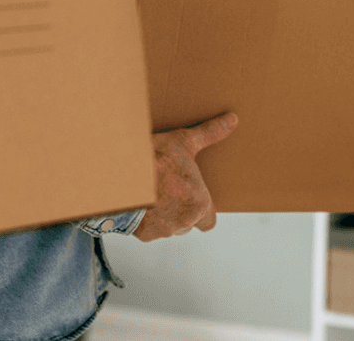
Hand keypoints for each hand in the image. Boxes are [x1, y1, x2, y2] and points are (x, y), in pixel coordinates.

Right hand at [133, 113, 237, 241]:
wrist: (121, 174)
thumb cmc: (154, 158)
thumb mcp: (183, 142)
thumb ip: (210, 134)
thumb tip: (232, 120)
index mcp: (199, 203)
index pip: (209, 220)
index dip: (201, 210)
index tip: (191, 197)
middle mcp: (185, 221)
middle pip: (188, 222)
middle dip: (179, 210)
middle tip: (167, 190)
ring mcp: (164, 229)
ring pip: (169, 227)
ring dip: (163, 215)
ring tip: (152, 194)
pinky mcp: (145, 233)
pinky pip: (149, 230)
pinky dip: (144, 220)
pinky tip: (138, 202)